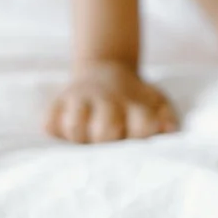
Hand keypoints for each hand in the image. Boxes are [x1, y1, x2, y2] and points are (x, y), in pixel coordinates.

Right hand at [46, 61, 179, 143]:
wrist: (105, 72)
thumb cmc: (135, 100)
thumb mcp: (158, 103)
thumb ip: (168, 118)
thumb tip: (167, 130)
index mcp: (134, 103)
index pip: (142, 126)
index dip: (142, 137)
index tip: (140, 139)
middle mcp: (104, 100)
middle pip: (106, 131)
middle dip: (110, 142)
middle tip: (111, 145)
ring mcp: (77, 102)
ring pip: (75, 128)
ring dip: (82, 139)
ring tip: (89, 142)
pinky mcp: (55, 107)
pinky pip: (50, 125)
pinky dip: (57, 132)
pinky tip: (68, 135)